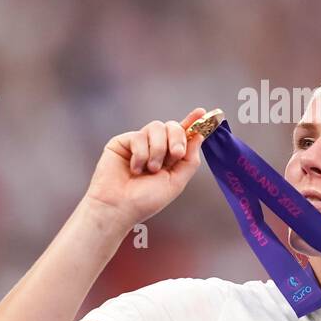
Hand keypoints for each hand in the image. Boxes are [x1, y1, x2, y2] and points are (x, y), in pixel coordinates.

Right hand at [83, 108, 208, 227]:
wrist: (119, 207)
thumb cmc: (145, 200)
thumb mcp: (176, 182)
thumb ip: (190, 160)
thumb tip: (199, 136)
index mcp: (169, 157)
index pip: (183, 135)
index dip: (192, 122)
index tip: (202, 112)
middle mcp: (155, 147)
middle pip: (172, 126)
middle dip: (178, 138)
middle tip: (176, 154)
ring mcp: (139, 143)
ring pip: (156, 127)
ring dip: (158, 149)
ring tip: (151, 169)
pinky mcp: (123, 141)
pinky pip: (139, 136)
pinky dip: (141, 154)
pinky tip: (134, 169)